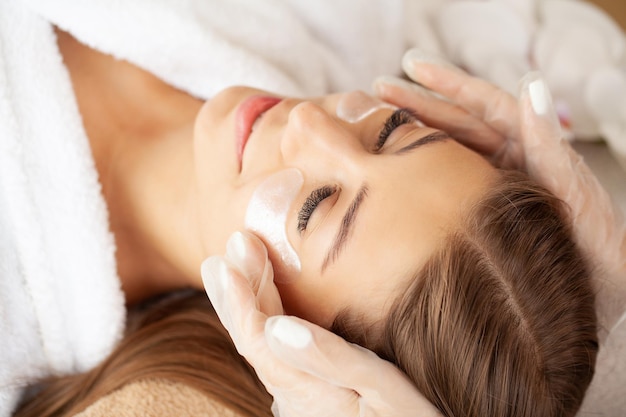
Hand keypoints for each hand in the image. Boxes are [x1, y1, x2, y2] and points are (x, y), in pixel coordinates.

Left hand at [202, 231, 441, 416]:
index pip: (258, 338)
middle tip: (235, 243)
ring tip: (230, 268)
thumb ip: (331, 359)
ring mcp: (302, 398)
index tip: (233, 252)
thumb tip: (277, 328)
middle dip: (240, 290)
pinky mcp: (314, 398)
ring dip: (247, 304)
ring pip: (264, 347)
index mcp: (306, 390)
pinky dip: (266, 322)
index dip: (242, 295)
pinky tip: (267, 310)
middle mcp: (294, 395)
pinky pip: (278, 355)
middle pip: (254, 339)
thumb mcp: (383, 391)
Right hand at [375, 49, 625, 333]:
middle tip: (378, 88)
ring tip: (374, 120)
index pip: (484, 106)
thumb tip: (531, 85)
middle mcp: (509, 162)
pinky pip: (444, 184)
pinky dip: (417, 170)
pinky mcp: (478, 214)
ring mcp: (490, 187)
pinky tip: (392, 167)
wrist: (597, 301)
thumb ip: (549, 147)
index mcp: (533, 150)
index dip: (448, 84)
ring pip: (446, 151)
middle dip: (417, 103)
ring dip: (412, 133)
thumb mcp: (575, 197)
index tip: (413, 67)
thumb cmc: (597, 255)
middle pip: (457, 123)